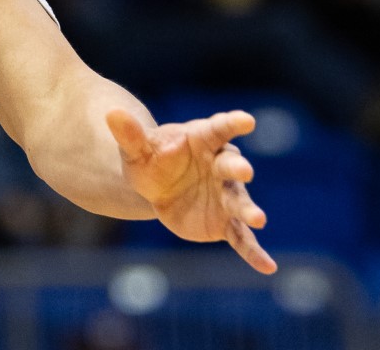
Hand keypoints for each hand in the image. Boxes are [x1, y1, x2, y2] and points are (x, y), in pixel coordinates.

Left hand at [108, 107, 274, 273]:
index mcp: (202, 140)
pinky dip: (254, 252)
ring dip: (249, 210)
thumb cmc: (150, 160)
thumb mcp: (136, 149)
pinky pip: (241, 238)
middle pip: (231, 165)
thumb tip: (111, 112)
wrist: (157, 188)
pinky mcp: (226, 223)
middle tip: (245, 172)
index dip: (232, 123)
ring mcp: (226, 195)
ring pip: (239, 202)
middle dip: (238, 169)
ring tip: (258, 220)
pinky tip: (268, 266)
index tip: (246, 120)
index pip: (218, 128)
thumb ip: (129, 134)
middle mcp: (221, 166)